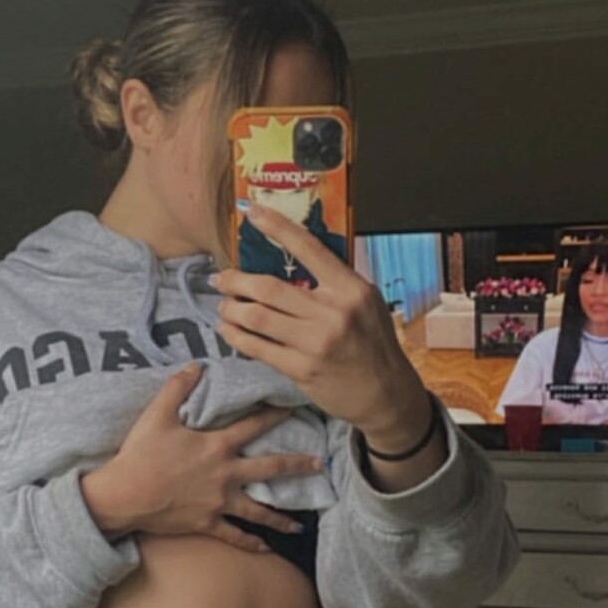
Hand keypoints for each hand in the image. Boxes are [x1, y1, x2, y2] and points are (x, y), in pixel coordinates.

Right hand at [80, 361, 324, 551]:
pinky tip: (267, 550)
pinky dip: (252, 544)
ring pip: (259, 511)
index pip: (253, 426)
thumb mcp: (157, 415)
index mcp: (216, 446)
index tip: (294, 408)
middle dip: (297, 466)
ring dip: (281, 518)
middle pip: (270, 469)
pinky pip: (236, 537)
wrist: (124, 495)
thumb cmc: (140, 454)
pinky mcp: (208, 524)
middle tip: (319, 465)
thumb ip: (178, 388)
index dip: (275, 415)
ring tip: (299, 525)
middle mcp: (225, 474)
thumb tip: (195, 366)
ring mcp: (219, 503)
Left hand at [213, 203, 430, 448]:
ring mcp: (317, 343)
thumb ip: (334, 283)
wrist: (386, 395)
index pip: (309, 248)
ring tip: (224, 306)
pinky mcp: (303, 370)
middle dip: (236, 281)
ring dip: (232, 309)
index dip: (277, 227)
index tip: (252, 212)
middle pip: (270, 288)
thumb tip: (292, 261)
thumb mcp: (366, 304)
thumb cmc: (373, 346)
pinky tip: (229, 330)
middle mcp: (334, 313)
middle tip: (221, 279)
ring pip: (258, 317)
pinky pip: (258, 348)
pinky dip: (237, 336)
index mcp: (351, 289)